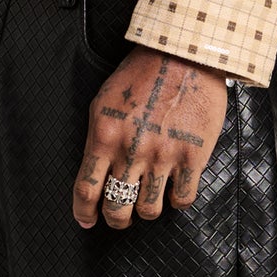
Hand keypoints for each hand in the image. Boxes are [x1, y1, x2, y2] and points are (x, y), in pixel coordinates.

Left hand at [73, 49, 228, 230]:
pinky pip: (183, 198)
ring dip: (146, 211)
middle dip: (116, 219)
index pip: (87, 188)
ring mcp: (164, 155)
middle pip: (116, 206)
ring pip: (149, 209)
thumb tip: (95, 171)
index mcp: (104, 135)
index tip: (86, 221)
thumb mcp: (105, 101)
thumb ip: (99, 138)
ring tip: (147, 203)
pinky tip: (175, 191)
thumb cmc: (142, 74)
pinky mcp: (193, 156)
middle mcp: (131, 150)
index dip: (84, 212)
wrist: (185, 55)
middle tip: (119, 218)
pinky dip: (177, 201)